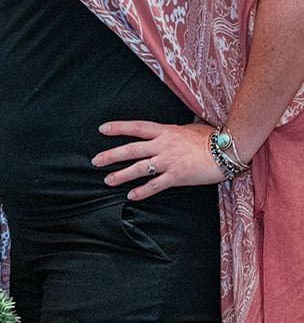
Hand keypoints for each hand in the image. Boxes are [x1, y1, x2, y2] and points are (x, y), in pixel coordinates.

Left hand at [92, 119, 223, 199]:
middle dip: (111, 155)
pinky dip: (142, 191)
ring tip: (107, 180)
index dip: (118, 128)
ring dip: (122, 175)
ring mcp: (168, 161)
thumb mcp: (189, 127)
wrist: (227, 150)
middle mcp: (162, 144)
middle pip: (131, 149)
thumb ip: (175, 130)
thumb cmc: (211, 138)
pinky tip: (131, 196)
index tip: (102, 129)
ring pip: (139, 168)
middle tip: (95, 160)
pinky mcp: (177, 176)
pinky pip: (155, 185)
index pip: (136, 127)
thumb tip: (171, 128)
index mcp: (164, 130)